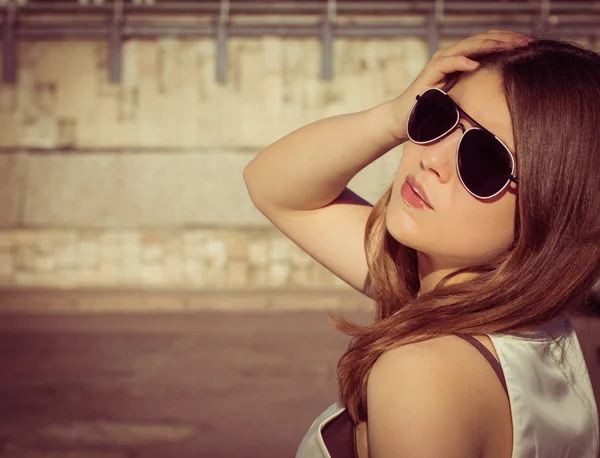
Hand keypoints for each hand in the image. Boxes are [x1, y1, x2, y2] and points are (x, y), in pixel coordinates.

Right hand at [388, 30, 531, 140]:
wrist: (405, 120)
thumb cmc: (434, 113)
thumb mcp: (464, 99)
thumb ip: (480, 90)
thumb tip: (508, 93)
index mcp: (462, 60)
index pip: (489, 43)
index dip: (509, 41)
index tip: (532, 46)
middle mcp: (452, 56)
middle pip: (482, 39)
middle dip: (506, 39)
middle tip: (528, 42)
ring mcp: (439, 63)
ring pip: (467, 46)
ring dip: (489, 46)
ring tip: (510, 47)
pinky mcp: (429, 74)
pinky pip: (446, 62)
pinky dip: (461, 61)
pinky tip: (476, 64)